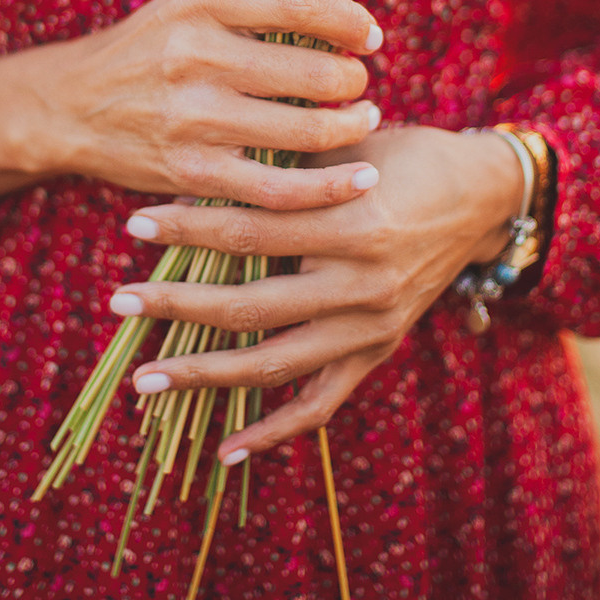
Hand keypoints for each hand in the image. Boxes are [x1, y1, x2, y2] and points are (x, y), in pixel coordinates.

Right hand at [0, 0, 383, 212]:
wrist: (71, 105)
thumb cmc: (152, 48)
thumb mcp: (191, 3)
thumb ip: (259, 5)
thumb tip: (348, 20)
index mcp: (201, 0)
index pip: (300, 3)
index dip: (350, 21)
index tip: (370, 36)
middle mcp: (196, 54)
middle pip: (314, 71)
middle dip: (354, 81)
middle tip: (360, 84)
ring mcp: (194, 117)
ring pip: (306, 130)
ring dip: (351, 127)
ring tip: (363, 120)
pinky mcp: (192, 171)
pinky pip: (280, 188)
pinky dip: (329, 186)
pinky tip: (357, 177)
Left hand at [112, 125, 522, 460]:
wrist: (481, 197)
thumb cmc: (402, 156)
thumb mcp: (345, 149)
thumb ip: (280, 168)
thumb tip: (195, 180)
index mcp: (353, 222)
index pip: (250, 232)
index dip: (188, 230)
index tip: (134, 225)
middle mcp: (362, 284)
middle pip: (249, 305)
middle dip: (176, 306)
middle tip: (119, 302)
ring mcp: (371, 328)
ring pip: (274, 364)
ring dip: (204, 374)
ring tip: (145, 380)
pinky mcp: (378, 353)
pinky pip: (320, 405)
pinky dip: (273, 432)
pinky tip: (223, 450)